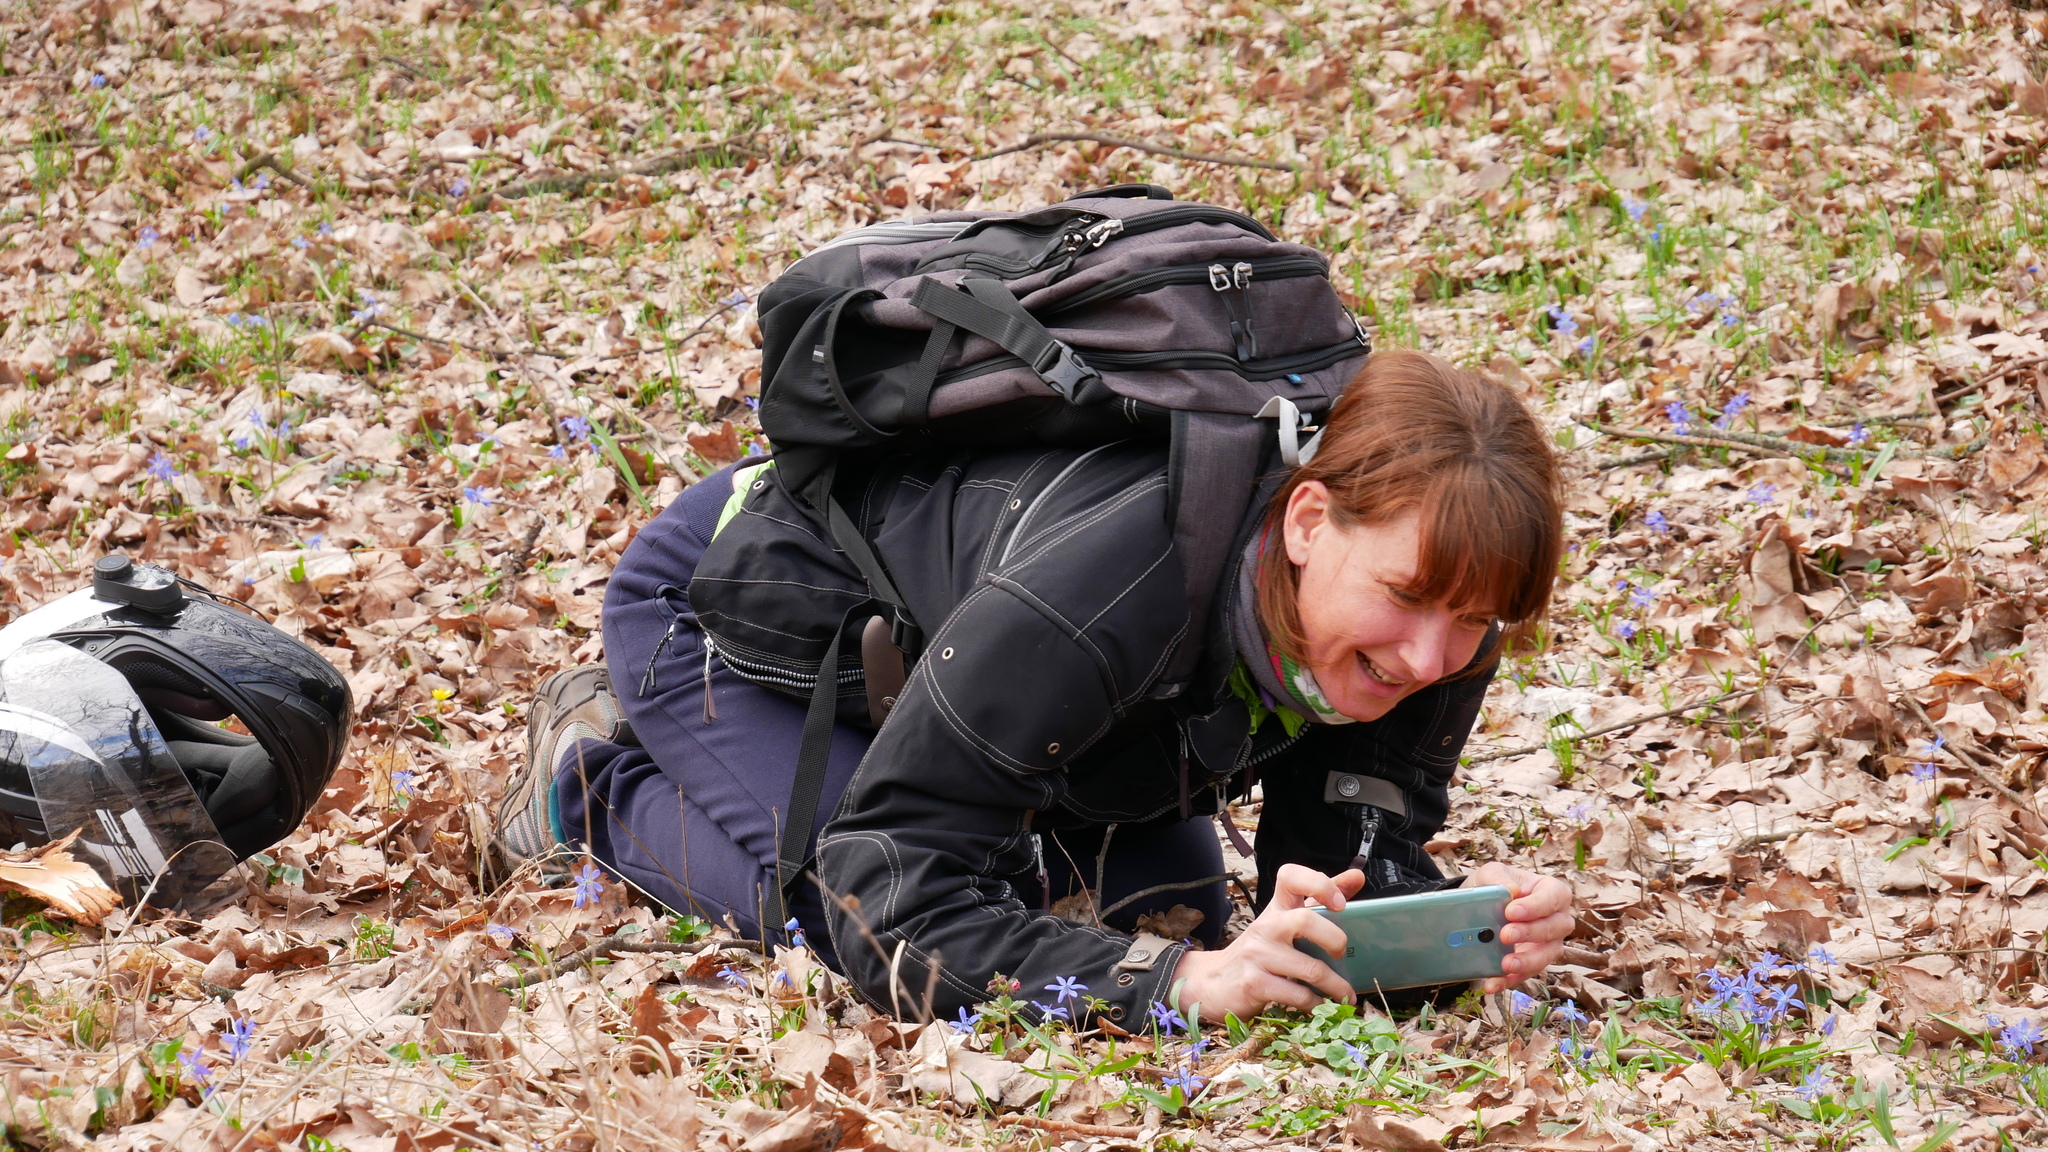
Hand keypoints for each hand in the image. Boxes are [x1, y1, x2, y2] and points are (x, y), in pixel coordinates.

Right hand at [1170, 864, 1363, 1023]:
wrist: (1215, 982)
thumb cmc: (1261, 951)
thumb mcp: (1285, 922)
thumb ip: (1319, 900)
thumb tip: (1356, 876)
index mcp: (1276, 908)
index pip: (1291, 876)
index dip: (1320, 884)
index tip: (1340, 903)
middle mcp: (1266, 926)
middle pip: (1306, 920)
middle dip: (1335, 940)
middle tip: (1342, 954)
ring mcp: (1258, 955)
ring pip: (1311, 968)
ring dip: (1336, 986)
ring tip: (1346, 994)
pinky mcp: (1255, 984)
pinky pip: (1298, 995)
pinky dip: (1316, 1004)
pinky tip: (1320, 1005)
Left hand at [1466, 862, 1575, 993]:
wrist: (1482, 905)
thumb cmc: (1495, 885)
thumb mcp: (1492, 873)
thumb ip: (1499, 878)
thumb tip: (1510, 891)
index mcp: (1552, 891)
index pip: (1553, 897)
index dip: (1536, 906)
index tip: (1512, 911)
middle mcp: (1557, 919)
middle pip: (1554, 928)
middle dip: (1530, 933)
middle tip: (1505, 935)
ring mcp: (1548, 943)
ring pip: (1548, 955)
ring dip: (1527, 962)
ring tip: (1505, 964)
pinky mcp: (1533, 962)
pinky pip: (1527, 974)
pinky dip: (1509, 979)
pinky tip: (1493, 983)